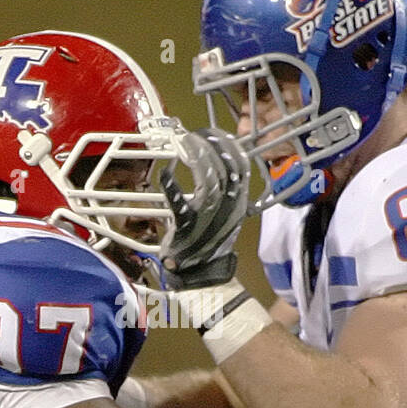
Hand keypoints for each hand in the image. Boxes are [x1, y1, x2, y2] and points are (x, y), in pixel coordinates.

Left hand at [161, 128, 249, 289]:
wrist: (197, 274)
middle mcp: (227, 210)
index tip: (217, 133)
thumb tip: (215, 164)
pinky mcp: (187, 227)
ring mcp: (208, 218)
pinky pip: (179, 204)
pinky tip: (166, 172)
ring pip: (208, 181)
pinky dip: (172, 187)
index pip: (241, 169)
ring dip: (197, 159)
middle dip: (212, 147)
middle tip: (197, 134)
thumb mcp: (224, 216)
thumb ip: (223, 192)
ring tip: (185, 144)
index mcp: (237, 205)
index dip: (230, 147)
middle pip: (225, 170)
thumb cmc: (206, 243)